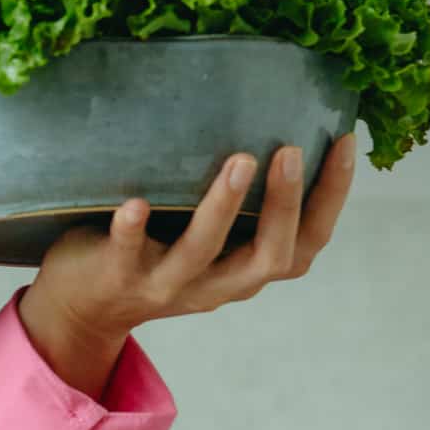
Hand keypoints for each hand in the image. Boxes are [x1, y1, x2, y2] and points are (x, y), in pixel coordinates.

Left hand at [19, 132, 359, 398]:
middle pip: (268, 257)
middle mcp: (215, 285)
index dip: (331, 198)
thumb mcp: (210, 241)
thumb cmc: (156, 252)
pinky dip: (132, 229)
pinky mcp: (117, 276)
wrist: (83, 307)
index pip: (306, 243)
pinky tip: (134, 202)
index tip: (345, 143)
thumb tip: (272, 122)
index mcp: (245, 272)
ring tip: (240, 161)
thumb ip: (240, 208)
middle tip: (291, 150)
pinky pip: (127, 253)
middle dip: (285, 205)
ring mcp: (165, 283)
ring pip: (202, 252)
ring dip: (223, 208)